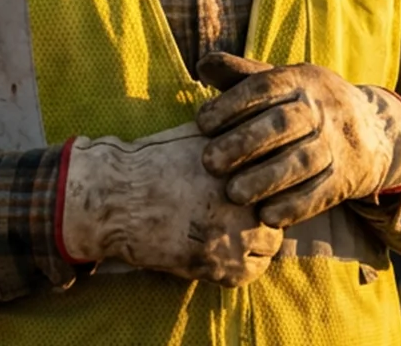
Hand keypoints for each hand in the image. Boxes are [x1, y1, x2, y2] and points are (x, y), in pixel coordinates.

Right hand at [59, 125, 283, 287]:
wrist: (117, 198)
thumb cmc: (154, 161)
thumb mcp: (202, 135)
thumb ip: (236, 136)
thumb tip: (262, 129)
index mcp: (244, 161)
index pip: (283, 174)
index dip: (271, 181)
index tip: (258, 185)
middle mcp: (245, 195)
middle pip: (281, 208)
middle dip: (266, 210)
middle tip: (244, 212)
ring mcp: (234, 231)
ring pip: (271, 243)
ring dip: (257, 241)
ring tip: (231, 234)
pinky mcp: (218, 262)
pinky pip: (251, 272)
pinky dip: (239, 268)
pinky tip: (219, 255)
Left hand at [196, 53, 400, 227]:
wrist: (375, 131)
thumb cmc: (309, 106)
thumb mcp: (284, 83)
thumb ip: (242, 76)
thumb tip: (203, 65)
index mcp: (302, 80)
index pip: (266, 86)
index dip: (231, 104)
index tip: (201, 123)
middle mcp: (324, 108)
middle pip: (284, 123)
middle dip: (244, 142)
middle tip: (208, 163)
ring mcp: (339, 143)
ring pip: (303, 161)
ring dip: (266, 179)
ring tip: (233, 194)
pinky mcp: (348, 177)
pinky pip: (321, 193)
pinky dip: (294, 206)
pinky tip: (266, 216)